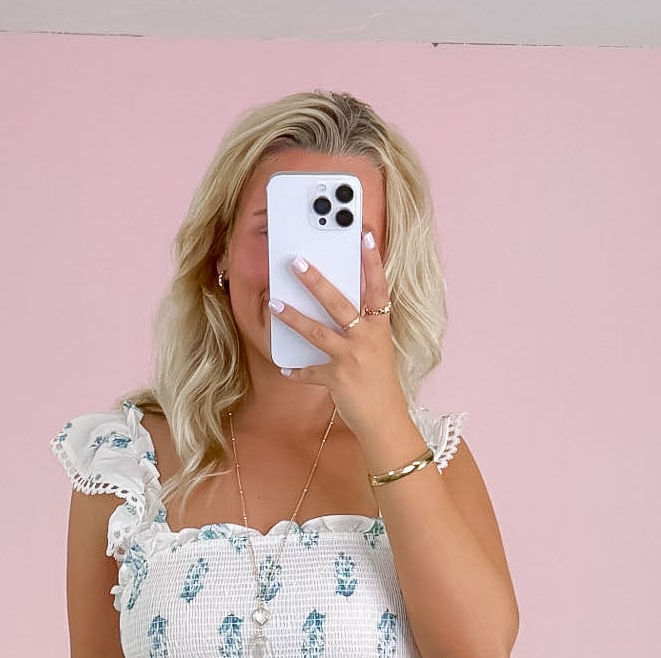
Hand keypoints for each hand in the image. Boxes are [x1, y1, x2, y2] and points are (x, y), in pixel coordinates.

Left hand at [269, 231, 406, 441]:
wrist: (386, 420)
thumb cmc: (380, 381)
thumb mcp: (378, 347)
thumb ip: (364, 325)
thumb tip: (341, 304)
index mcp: (379, 327)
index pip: (378, 287)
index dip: (372, 261)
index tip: (365, 235)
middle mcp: (366, 339)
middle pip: (339, 304)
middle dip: (317, 282)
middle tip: (298, 262)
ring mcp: (351, 359)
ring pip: (318, 333)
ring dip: (293, 317)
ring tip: (274, 302)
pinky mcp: (337, 380)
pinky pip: (310, 372)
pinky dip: (297, 371)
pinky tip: (284, 367)